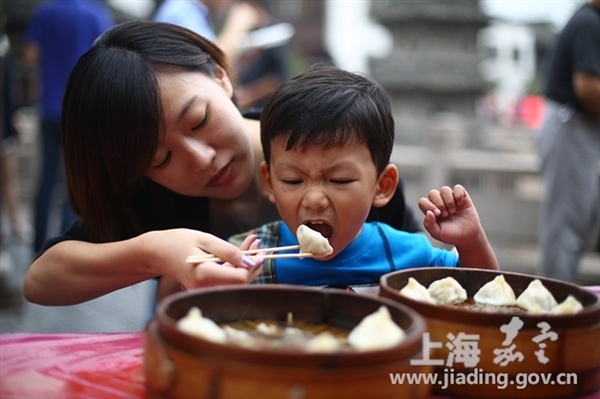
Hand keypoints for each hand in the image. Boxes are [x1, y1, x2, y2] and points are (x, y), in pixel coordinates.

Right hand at [141, 229, 262, 289]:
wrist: (157, 253)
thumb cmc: (178, 242)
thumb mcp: (205, 240)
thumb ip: (229, 251)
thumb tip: (251, 261)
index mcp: (204, 275)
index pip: (239, 278)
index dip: (252, 266)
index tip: (259, 250)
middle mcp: (205, 288)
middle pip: (240, 283)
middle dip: (253, 263)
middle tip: (259, 244)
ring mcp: (205, 291)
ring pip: (235, 282)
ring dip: (247, 263)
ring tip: (253, 242)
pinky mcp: (206, 289)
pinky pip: (227, 281)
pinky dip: (237, 267)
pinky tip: (243, 251)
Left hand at [417, 184, 482, 245]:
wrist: (467, 237)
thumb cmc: (450, 235)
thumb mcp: (437, 233)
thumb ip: (429, 224)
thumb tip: (428, 212)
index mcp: (431, 210)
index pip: (423, 201)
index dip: (428, 205)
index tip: (438, 214)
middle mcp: (439, 202)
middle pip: (432, 193)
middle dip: (439, 203)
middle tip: (446, 214)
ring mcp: (450, 198)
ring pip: (444, 189)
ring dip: (448, 201)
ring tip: (452, 211)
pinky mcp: (462, 197)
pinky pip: (458, 188)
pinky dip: (458, 195)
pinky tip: (460, 204)